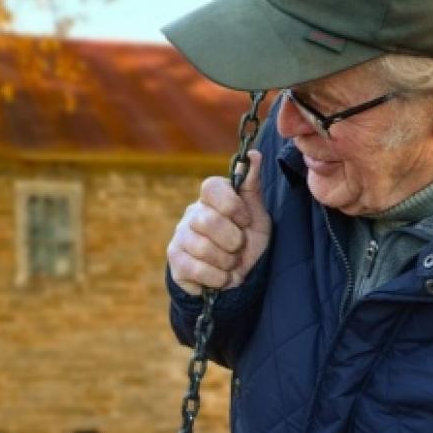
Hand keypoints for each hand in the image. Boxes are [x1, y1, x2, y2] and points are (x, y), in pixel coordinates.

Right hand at [166, 149, 270, 296]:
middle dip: (233, 240)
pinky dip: (218, 278)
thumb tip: (254, 155)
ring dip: (227, 262)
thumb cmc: (247, 241)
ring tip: (232, 264)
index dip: (231, 205)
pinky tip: (223, 277)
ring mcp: (180, 237)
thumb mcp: (257, 215)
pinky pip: (196, 269)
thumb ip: (252, 186)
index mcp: (212, 198)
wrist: (237, 278)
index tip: (245, 221)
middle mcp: (192, 214)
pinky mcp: (175, 261)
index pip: (211, 187)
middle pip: (208, 221)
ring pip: (202, 248)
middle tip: (239, 247)